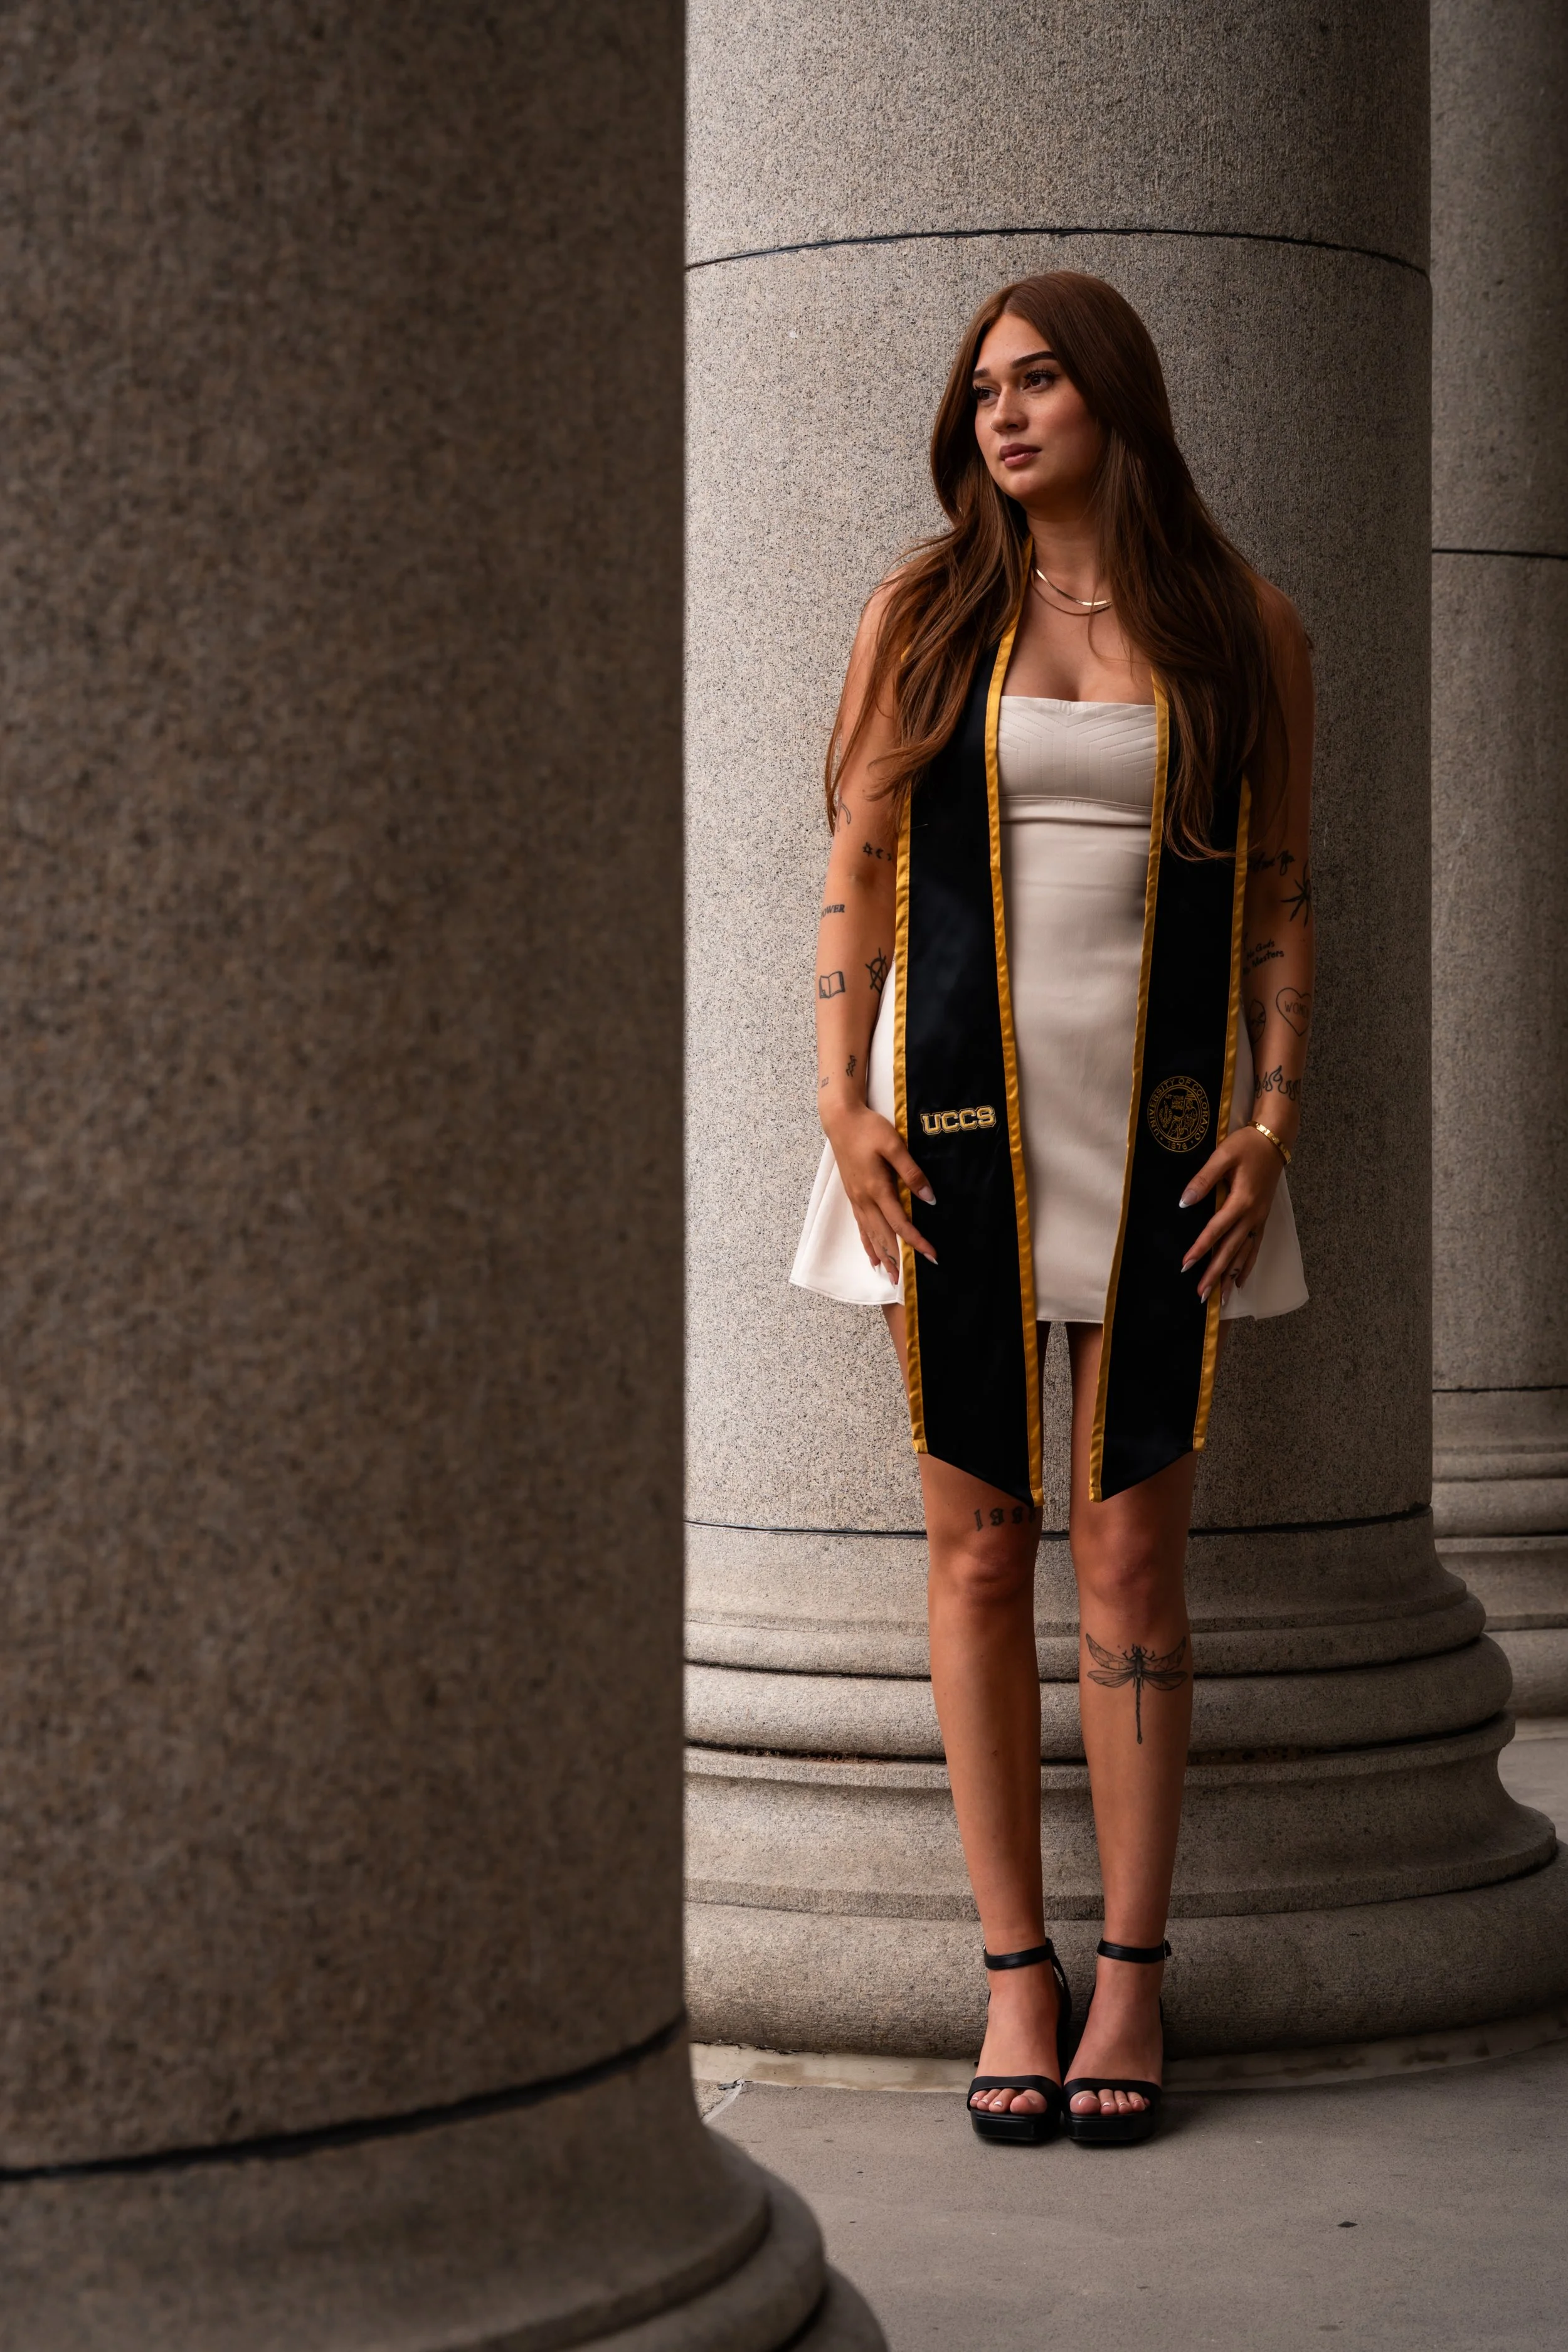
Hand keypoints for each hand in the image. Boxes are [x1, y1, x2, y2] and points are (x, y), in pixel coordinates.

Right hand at [822, 1101, 936, 1281]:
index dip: (917, 1241)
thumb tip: (929, 1198)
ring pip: (870, 1234)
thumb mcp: (894, 1145)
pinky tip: (872, 1256)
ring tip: (890, 1275)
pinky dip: (867, 1243)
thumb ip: (912, 1172)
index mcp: (877, 1188)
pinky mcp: (853, 1195)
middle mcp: (864, 1199)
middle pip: (883, 1236)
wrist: (840, 1120)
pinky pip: (861, 1226)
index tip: (932, 1255)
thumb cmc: (868, 1129)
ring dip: (882, 1256)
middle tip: (908, 1280)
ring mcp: (856, 1198)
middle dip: (897, 1258)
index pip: (900, 1223)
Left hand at [1179, 1126, 1284, 1305]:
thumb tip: (1184, 1202)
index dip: (1200, 1249)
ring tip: (1221, 1299)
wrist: (1275, 1140)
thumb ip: (1203, 1180)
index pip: (1216, 1231)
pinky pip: (1255, 1247)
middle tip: (1201, 1296)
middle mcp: (1253, 1215)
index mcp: (1241, 1200)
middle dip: (1215, 1274)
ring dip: (1231, 1276)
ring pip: (1245, 1254)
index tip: (1186, 1266)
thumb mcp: (1222, 1156)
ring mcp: (1260, 1219)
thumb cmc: (1247, 1146)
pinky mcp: (1263, 1218)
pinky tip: (1241, 1281)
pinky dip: (1247, 1266)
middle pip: (1231, 1250)